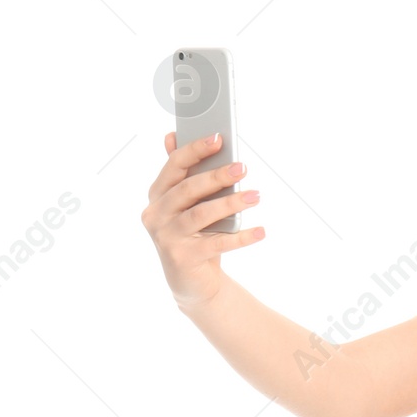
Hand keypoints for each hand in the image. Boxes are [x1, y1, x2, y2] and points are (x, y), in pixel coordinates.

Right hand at [141, 130, 263, 309]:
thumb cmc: (195, 233)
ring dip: (230, 204)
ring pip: (201, 214)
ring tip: (256, 196)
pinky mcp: (182, 257)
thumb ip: (184, 174)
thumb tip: (171, 136)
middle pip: (188, 189)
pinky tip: (261, 231)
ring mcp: (166, 237)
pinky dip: (240, 238)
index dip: (195, 149)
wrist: (193, 281)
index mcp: (158, 194)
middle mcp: (156, 214)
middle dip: (217, 176)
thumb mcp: (189, 204)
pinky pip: (216, 244)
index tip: (219, 137)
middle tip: (244, 167)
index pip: (174, 165)